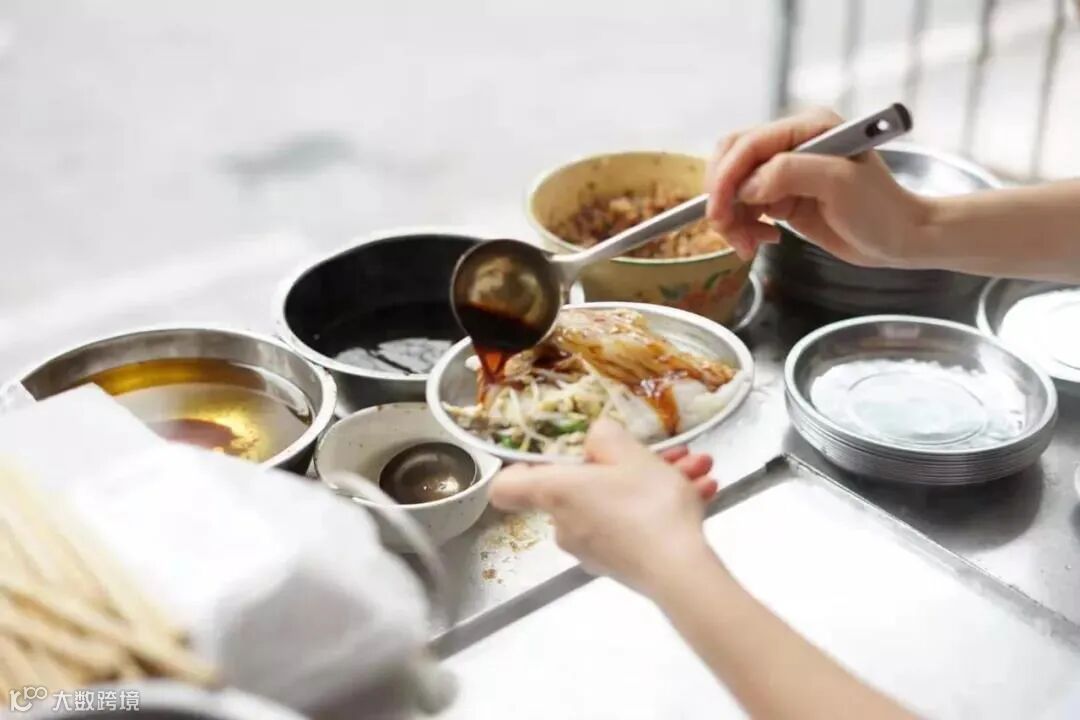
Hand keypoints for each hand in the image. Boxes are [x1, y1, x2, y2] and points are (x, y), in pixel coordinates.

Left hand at [490, 420, 715, 594]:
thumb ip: (605, 436)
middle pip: (581, 487)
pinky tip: (701, 492)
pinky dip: (661, 509)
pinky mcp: (619, 564)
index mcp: (555, 492)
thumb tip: (594, 442)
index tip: (550, 455)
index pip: (507, 487)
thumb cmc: (647, 504)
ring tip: (697, 469)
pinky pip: (634, 526)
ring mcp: (591, 548)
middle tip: (666, 454)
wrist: (680, 572)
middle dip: (627, 466)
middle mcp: (564, 524)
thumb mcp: (629, 452)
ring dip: (655, 482)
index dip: (521, 468)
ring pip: (617, 503)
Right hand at [705, 107, 931, 267]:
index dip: (726, 176)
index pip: (747, 144)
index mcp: (806, 128)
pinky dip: (744, 227)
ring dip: (733, 219)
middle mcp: (791, 144)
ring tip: (749, 245)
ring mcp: (785, 172)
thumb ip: (788, 173)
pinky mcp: (782, 198)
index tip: (718, 211)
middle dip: (722, 197)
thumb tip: (745, 186)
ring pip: (734, 189)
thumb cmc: (880, 209)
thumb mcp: (838, 184)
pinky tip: (763, 240)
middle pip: (732, 162)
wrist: (901, 239)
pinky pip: (744, 208)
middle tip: (726, 230)